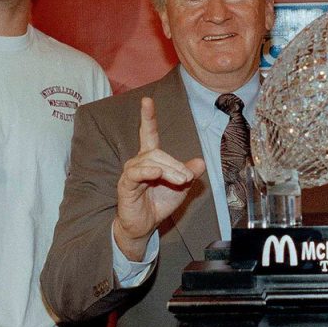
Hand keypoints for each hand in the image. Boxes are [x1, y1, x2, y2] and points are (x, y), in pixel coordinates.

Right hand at [114, 97, 204, 258]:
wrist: (146, 226)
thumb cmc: (160, 203)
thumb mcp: (181, 187)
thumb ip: (188, 173)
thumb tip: (201, 162)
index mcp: (151, 158)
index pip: (148, 133)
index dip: (148, 117)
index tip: (147, 100)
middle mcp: (139, 161)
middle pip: (158, 152)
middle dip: (176, 165)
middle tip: (187, 178)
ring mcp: (131, 172)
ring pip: (151, 161)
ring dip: (169, 170)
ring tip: (181, 182)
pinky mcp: (126, 185)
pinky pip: (136, 173)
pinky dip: (148, 171)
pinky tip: (156, 173)